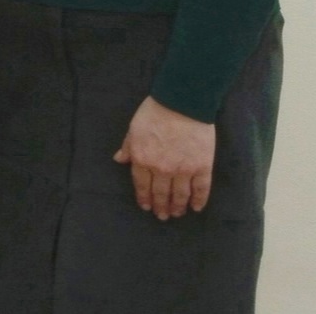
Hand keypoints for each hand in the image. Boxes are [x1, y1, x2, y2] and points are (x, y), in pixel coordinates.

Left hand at [115, 96, 214, 219]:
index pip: (142, 184)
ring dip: (177, 207)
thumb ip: (128, 147)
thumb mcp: (133, 128)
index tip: (146, 206)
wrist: (181, 104)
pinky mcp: (202, 167)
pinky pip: (201, 189)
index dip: (144, 197)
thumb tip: (119, 159)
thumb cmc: (154, 113)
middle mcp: (161, 169)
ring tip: (176, 214)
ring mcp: (183, 170)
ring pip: (179, 195)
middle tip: (162, 216)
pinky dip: (199, 201)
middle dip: (160, 206)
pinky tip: (196, 208)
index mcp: (142, 159)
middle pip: (160, 193)